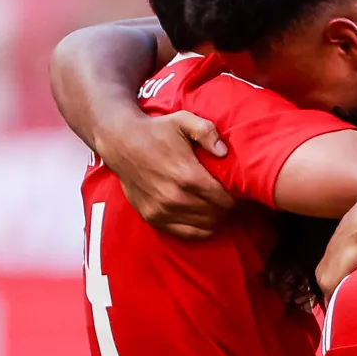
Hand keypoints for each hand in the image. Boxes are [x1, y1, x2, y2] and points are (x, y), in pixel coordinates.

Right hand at [103, 109, 232, 239]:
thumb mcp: (183, 121)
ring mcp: (163, 211)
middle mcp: (175, 198)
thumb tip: (224, 153)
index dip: (234, 196)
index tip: (235, 190)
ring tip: (216, 206)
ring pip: (204, 226)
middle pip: (216, 214)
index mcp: (187, 175)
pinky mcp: (153, 218)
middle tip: (227, 197)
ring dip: (214, 218)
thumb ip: (207, 132)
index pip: (223, 198)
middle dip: (226, 207)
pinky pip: (186, 234)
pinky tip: (202, 217)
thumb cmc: (156, 130)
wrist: (121, 142)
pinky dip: (199, 229)